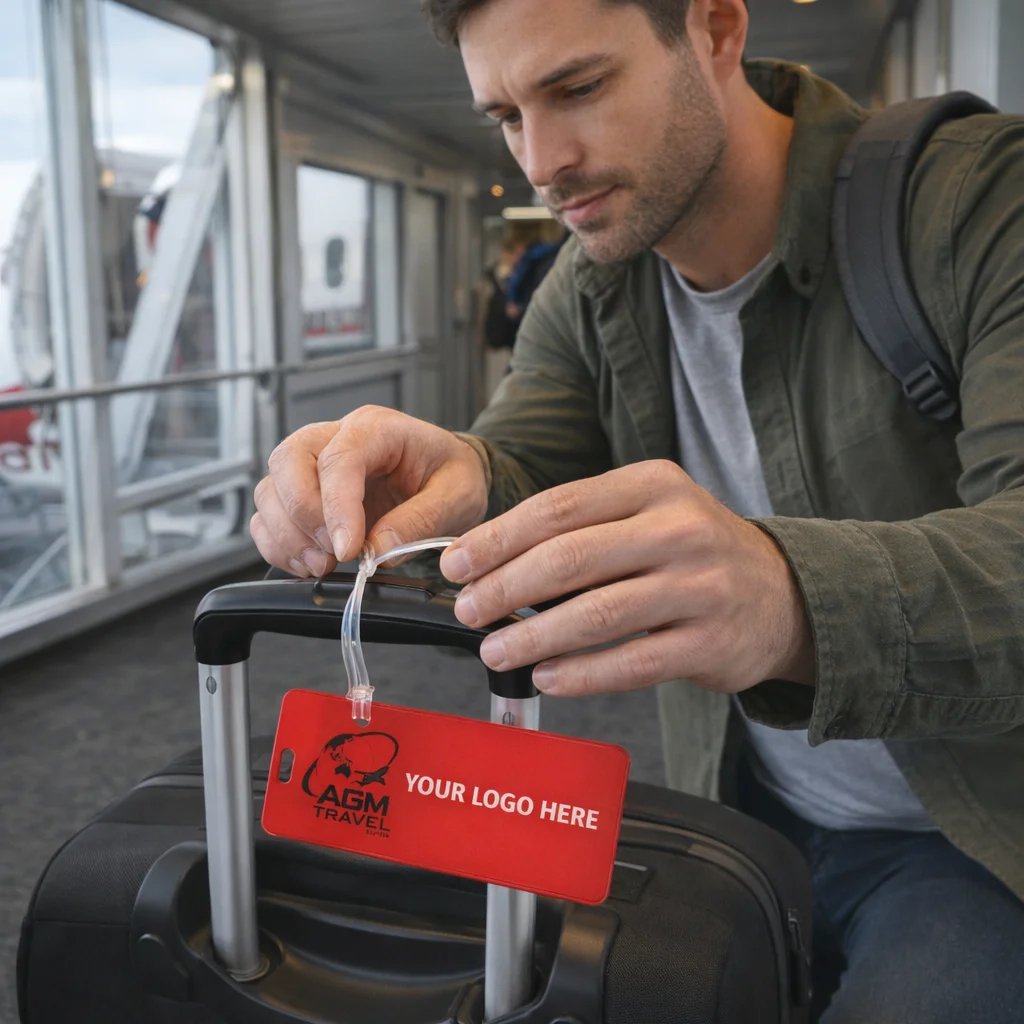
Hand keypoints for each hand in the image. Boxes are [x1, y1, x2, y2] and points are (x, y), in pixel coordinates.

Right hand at [251, 406, 488, 576]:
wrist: (449, 474)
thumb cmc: (452, 474)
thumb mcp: (457, 495)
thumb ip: (422, 520)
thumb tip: (379, 548)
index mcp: (376, 428)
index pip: (339, 459)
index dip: (336, 507)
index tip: (348, 549)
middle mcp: (336, 437)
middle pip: (287, 461)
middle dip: (302, 515)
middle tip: (333, 555)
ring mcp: (314, 464)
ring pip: (271, 489)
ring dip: (288, 535)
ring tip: (324, 565)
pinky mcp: (304, 493)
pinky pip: (270, 516)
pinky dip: (279, 545)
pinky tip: (310, 564)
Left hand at [438, 460, 813, 696]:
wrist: (781, 594)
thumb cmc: (692, 552)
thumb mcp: (649, 513)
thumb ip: (583, 528)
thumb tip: (491, 561)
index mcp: (654, 485)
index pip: (558, 507)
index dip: (498, 538)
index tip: (457, 563)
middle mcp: (680, 528)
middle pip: (570, 558)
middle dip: (505, 588)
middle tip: (468, 611)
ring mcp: (700, 586)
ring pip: (597, 614)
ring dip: (533, 637)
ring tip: (495, 651)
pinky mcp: (710, 642)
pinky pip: (631, 663)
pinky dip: (581, 674)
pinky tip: (547, 677)